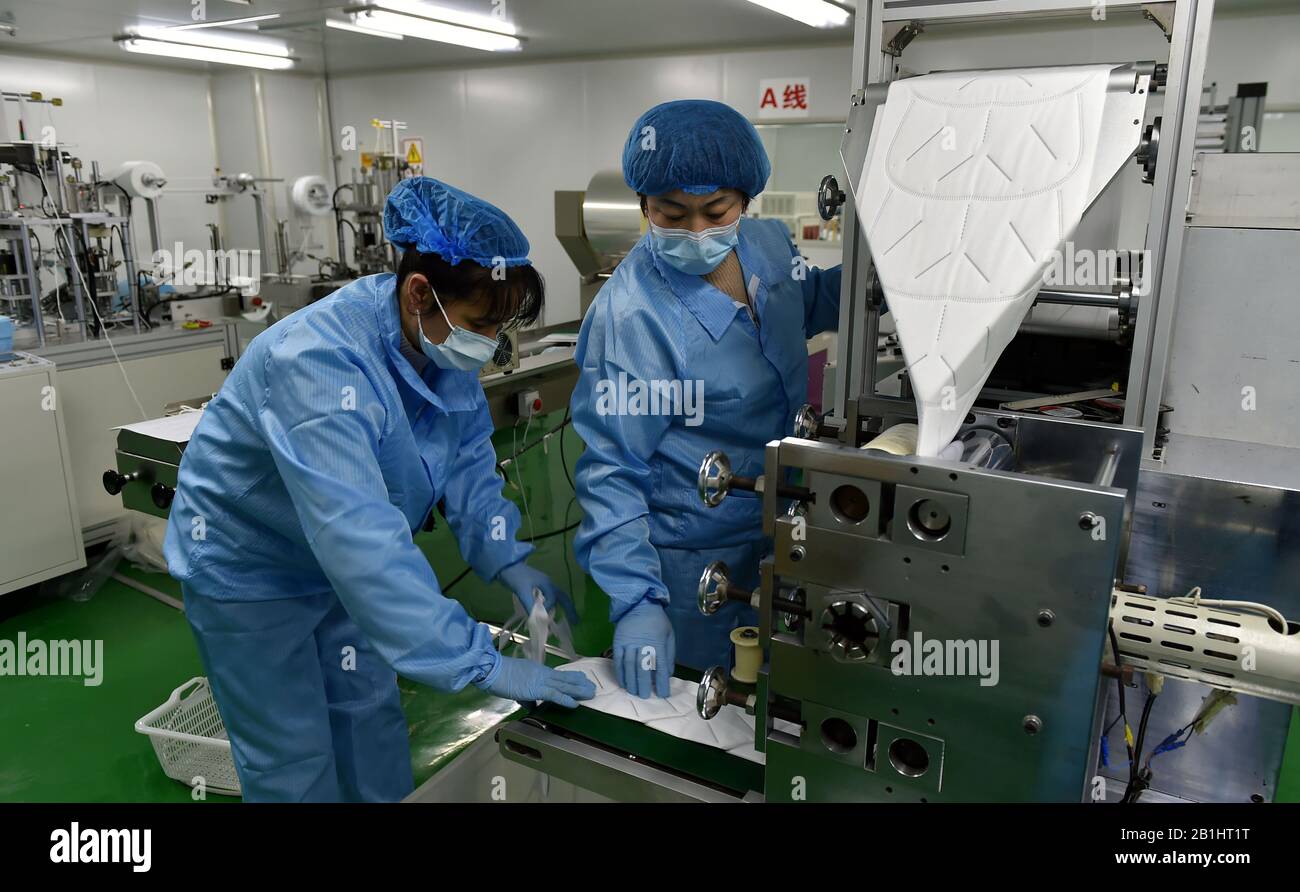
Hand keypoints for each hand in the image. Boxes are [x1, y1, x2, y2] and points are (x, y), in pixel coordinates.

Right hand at [479, 655, 595, 707]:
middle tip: (592, 686)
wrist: (492, 670)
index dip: (571, 677)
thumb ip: (526, 697)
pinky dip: (566, 699)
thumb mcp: (516, 687)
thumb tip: (531, 706)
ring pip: (564, 685)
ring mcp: (541, 680)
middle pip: (565, 678)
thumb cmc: (500, 677)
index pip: (558, 675)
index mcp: (538, 671)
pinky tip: (575, 703)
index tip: (582, 678)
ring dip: (579, 690)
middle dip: (580, 683)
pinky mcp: (537, 689)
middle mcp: (543, 674)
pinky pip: (555, 694)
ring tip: (591, 693)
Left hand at [498, 561, 577, 624]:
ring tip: (565, 618)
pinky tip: (546, 610)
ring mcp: (542, 584)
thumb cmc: (515, 576)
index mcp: (547, 584)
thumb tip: (537, 621)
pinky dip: (550, 605)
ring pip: (555, 597)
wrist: (504, 565)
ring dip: (560, 607)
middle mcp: (547, 584)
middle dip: (569, 608)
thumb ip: (530, 605)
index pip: (553, 600)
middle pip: (562, 597)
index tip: (540, 619)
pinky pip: (547, 597)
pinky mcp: (535, 586)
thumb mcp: (522, 591)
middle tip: (575, 621)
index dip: (548, 610)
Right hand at [613, 600, 674, 698]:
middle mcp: (643, 645)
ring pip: (629, 666)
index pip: (661, 667)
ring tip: (633, 692)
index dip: (661, 682)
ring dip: (631, 681)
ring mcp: (628, 644)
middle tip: (645, 696)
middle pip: (643, 669)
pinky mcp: (617, 642)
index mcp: (658, 643)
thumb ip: (669, 655)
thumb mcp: (669, 635)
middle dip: (644, 685)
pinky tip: (623, 682)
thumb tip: (667, 673)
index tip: (663, 693)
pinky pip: (618, 661)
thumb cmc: (657, 621)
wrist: (639, 604)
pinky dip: (620, 673)